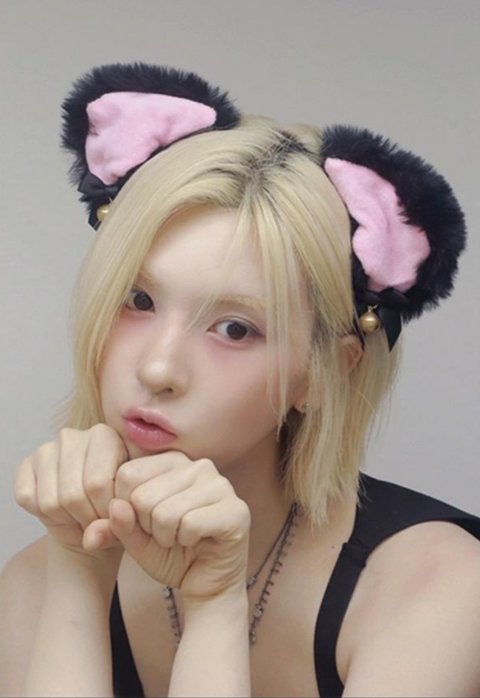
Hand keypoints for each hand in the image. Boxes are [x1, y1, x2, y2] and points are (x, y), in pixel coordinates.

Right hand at [14, 424, 127, 555]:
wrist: (91, 512)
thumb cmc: (116, 504)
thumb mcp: (128, 512)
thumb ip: (121, 523)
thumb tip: (94, 534)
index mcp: (105, 436)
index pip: (98, 483)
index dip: (105, 512)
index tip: (113, 517)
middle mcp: (73, 436)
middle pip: (73, 494)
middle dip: (86, 519)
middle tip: (96, 522)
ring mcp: (46, 449)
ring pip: (50, 502)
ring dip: (66, 520)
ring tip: (82, 517)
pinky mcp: (25, 465)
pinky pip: (26, 499)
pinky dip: (44, 516)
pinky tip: (62, 512)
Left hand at [104, 452, 250, 599]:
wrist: (205, 585)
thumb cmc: (170, 554)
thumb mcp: (134, 539)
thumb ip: (118, 524)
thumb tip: (115, 506)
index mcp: (173, 461)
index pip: (127, 474)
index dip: (126, 509)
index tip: (145, 522)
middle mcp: (199, 466)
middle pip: (143, 495)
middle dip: (147, 526)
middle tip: (165, 534)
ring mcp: (221, 485)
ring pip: (166, 512)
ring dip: (165, 536)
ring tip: (179, 538)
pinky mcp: (236, 510)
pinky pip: (191, 524)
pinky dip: (186, 541)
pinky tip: (197, 541)